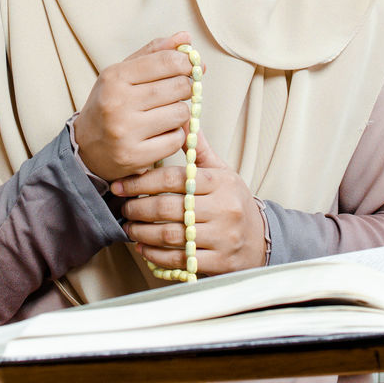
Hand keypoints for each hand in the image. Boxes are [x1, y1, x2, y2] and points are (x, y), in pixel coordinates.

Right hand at [73, 33, 194, 182]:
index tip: (190, 66)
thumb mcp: (123, 73)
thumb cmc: (110, 104)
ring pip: (180, 114)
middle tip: (178, 91)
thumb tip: (186, 37)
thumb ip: (154, 53)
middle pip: (179, 87)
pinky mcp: (135, 156)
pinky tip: (161, 133)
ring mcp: (126, 131)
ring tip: (165, 114)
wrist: (85, 147)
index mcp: (115, 77)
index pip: (166, 61)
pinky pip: (175, 140)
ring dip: (180, 113)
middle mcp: (118, 102)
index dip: (187, 62)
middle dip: (186, 87)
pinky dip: (175, 136)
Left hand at [113, 131, 265, 275]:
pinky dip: (157, 255)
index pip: (173, 178)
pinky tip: (144, 248)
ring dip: (143, 233)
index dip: (142, 182)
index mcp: (220, 182)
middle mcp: (222, 208)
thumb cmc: (234, 201)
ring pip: (171, 235)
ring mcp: (221, 237)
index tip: (122, 185)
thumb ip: (200, 150)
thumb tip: (183, 119)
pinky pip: (180, 260)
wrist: (261, 238)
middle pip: (168, 208)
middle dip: (138, 208)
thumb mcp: (222, 172)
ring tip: (130, 227)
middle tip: (124, 208)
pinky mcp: (219, 262)